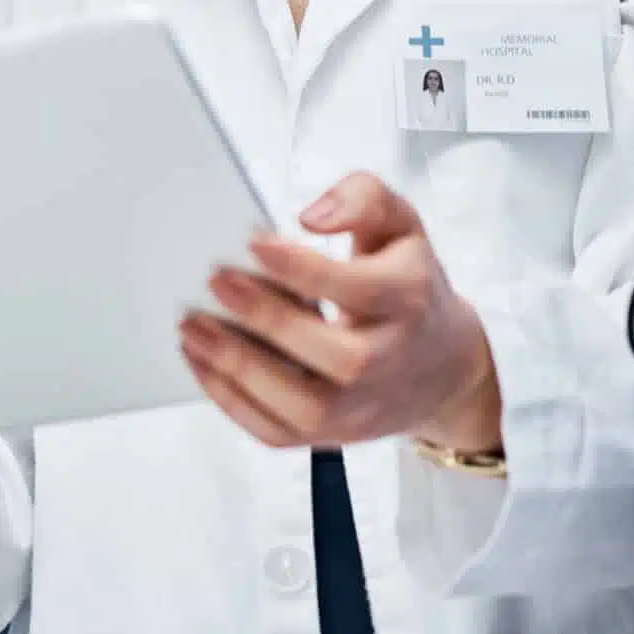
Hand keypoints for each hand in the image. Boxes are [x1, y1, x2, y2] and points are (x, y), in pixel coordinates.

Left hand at [181, 171, 500, 453]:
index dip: (304, 267)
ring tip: (193, 327)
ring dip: (240, 369)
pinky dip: (232, 403)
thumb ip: (362, 199)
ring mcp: (361, 406)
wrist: (441, 365)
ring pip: (304, 406)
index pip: (358, 290)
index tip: (255, 242)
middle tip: (217, 282)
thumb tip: (312, 216)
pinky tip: (202, 363)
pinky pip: (278, 432)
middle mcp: (389, 360)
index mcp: (409, 300)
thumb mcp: (401, 225)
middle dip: (270, 321)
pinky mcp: (332, 435)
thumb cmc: (407, 285)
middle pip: (337, 357)